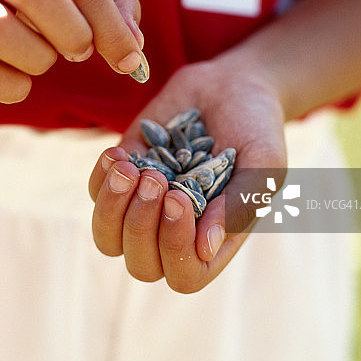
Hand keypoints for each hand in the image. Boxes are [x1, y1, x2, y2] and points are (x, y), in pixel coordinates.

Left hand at [88, 58, 286, 292]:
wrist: (231, 85)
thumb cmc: (256, 128)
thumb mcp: (263, 163)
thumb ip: (238, 206)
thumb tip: (203, 249)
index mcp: (213, 239)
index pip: (185, 274)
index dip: (174, 247)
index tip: (179, 197)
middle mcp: (175, 231)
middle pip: (141, 264)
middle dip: (140, 224)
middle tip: (156, 179)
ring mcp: (144, 205)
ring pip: (108, 237)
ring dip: (112, 207)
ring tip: (132, 169)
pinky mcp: (123, 175)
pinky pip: (96, 194)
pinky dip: (101, 177)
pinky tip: (119, 154)